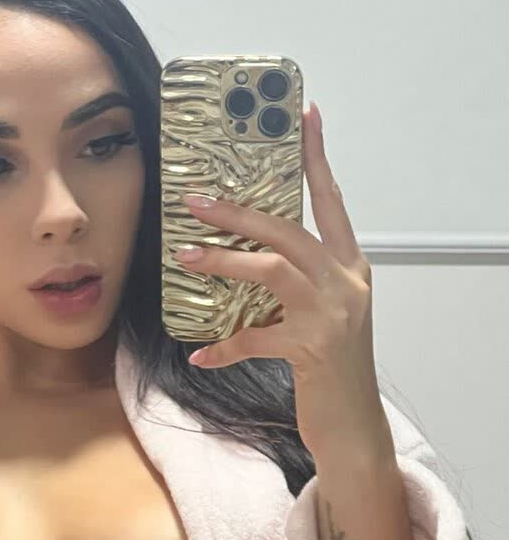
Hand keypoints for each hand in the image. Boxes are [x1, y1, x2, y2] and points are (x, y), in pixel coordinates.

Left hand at [174, 102, 387, 460]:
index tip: (305, 115)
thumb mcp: (322, 312)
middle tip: (196, 199)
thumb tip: (240, 249)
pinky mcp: (313, 351)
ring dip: (225, 261)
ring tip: (186, 256)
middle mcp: (347, 284)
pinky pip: (256, 339)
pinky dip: (224, 346)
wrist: (353, 424)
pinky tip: (199, 354)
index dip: (317, 157)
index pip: (332, 200)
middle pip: (291, 231)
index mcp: (351, 266)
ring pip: (273, 271)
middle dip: (241, 212)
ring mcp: (333, 316)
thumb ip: (296, 279)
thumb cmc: (331, 364)